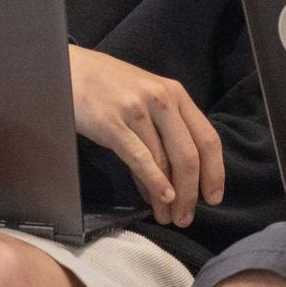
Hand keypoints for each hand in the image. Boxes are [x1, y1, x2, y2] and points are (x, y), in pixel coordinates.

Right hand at [70, 46, 223, 228]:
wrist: (70, 69)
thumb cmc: (110, 86)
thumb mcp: (147, 97)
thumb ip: (166, 127)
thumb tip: (177, 176)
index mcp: (176, 94)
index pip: (208, 138)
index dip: (215, 172)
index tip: (213, 198)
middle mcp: (162, 99)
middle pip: (189, 155)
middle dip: (191, 193)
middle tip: (186, 218)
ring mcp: (137, 110)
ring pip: (164, 162)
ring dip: (168, 196)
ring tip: (167, 217)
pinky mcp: (112, 123)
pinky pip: (139, 158)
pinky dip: (153, 181)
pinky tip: (160, 198)